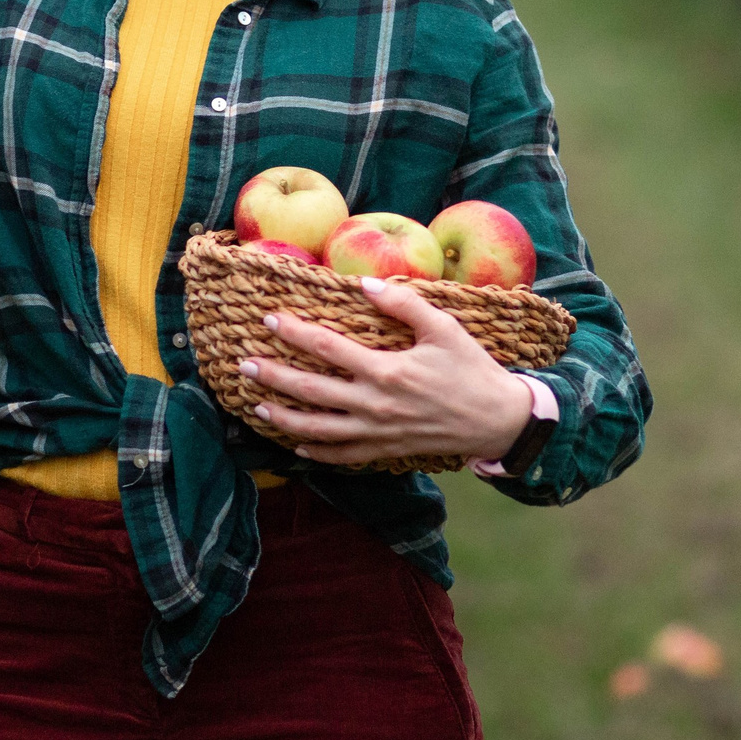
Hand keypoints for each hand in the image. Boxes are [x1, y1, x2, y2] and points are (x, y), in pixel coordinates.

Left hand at [238, 276, 533, 467]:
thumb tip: (364, 284)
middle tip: (243, 364)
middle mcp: (375, 405)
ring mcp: (377, 432)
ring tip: (256, 404)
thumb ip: (404, 304)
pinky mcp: (385, 450)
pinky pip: (342, 455)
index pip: (327, 348)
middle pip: (311, 391)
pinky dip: (316, 452)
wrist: (497, 420)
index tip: (270, 319)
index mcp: (387, 371)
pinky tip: (296, 445)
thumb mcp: (444, 328)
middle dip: (273, 377)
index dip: (295, 333)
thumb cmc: (472, 369)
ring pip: (318, 429)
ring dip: (284, 417)